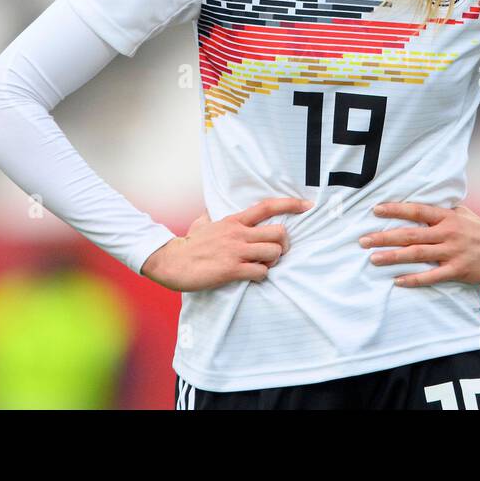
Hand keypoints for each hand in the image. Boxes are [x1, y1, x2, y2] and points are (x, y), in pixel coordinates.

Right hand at [140, 197, 313, 291]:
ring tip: (262, 265)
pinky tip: (252, 276)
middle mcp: (238, 233)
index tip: (307, 205)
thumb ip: (210, 217)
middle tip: (277, 252)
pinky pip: (261, 272)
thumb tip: (210, 213)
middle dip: (284, 244)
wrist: (172, 261)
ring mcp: (236, 251)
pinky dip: (262, 275)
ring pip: (273, 252)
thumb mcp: (201, 223)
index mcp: (234, 221)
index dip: (290, 204)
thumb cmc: (188, 245)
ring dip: (273, 261)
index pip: (267, 207)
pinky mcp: (232, 269)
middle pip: (279, 232)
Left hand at [359, 201, 479, 286]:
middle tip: (363, 240)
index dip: (395, 210)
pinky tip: (397, 281)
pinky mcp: (457, 270)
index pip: (416, 210)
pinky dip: (413, 279)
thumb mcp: (463, 214)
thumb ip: (442, 210)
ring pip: (417, 254)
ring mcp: (452, 252)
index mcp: (447, 217)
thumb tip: (420, 204)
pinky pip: (431, 276)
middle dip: (384, 237)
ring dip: (393, 257)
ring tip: (373, 258)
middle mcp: (448, 233)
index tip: (375, 210)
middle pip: (410, 234)